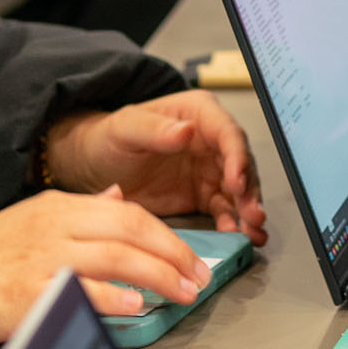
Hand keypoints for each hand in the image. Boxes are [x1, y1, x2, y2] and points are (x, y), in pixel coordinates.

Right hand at [0, 185, 212, 345]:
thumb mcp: (30, 217)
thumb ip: (79, 210)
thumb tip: (118, 197)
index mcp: (57, 205)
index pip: (128, 212)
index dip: (166, 235)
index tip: (190, 259)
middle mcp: (54, 225)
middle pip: (130, 229)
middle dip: (173, 254)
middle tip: (198, 278)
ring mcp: (41, 256)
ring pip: (114, 255)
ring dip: (157, 275)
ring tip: (182, 292)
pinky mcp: (25, 291)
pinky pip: (78, 289)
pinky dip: (110, 296)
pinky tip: (133, 304)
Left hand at [43, 92, 266, 245]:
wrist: (94, 167)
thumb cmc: (109, 138)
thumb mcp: (126, 128)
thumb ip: (155, 128)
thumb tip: (185, 129)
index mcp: (197, 113)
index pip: (227, 133)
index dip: (237, 157)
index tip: (237, 182)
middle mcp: (209, 140)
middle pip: (241, 163)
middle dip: (249, 190)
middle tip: (252, 213)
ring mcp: (208, 169)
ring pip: (239, 189)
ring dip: (248, 209)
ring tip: (253, 230)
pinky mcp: (203, 195)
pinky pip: (225, 209)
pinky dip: (234, 222)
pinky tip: (238, 235)